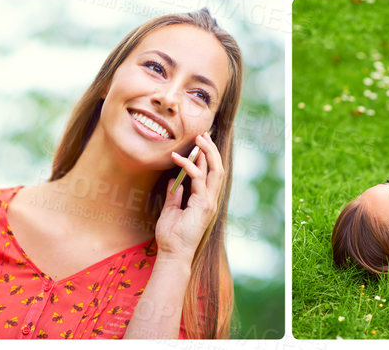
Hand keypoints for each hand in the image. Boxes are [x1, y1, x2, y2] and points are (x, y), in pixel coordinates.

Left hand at [156, 131, 223, 261]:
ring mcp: (209, 201)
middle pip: (218, 167)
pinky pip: (199, 178)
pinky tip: (178, 157)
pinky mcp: (203, 204)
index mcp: (205, 200)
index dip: (207, 156)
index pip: (211, 173)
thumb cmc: (170, 237)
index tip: (200, 143)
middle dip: (212, 149)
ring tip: (199, 139)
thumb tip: (174, 181)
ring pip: (215, 169)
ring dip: (207, 152)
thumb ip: (174, 196)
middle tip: (203, 134)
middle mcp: (211, 199)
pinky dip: (189, 165)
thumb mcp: (170, 212)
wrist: (172, 255)